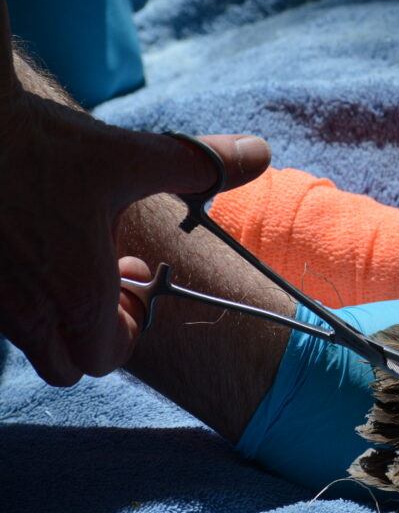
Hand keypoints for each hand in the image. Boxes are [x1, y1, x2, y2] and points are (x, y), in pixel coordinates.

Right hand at [0, 38, 269, 386]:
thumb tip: (259, 153)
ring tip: (67, 254)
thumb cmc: (49, 146)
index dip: (127, 333)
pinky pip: (0, 313)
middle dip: (90, 337)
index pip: (104, 360)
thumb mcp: (134, 156)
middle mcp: (25, 310)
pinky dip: (22, 294)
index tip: (133, 284)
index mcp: (77, 294)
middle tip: (102, 281)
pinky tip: (31, 238)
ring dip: (56, 315)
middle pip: (64, 366)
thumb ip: (202, 165)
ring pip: (28, 340)